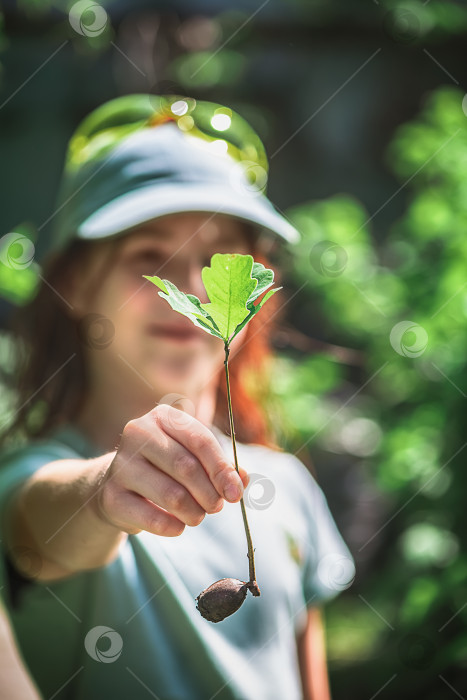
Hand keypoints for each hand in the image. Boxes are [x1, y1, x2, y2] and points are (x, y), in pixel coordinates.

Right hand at [96, 405, 248, 536]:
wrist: (118, 484)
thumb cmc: (165, 467)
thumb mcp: (193, 457)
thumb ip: (221, 467)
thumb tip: (242, 480)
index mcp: (163, 417)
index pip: (200, 440)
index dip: (222, 469)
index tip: (235, 493)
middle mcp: (138, 433)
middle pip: (186, 467)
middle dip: (209, 493)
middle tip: (216, 507)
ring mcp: (121, 465)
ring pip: (172, 495)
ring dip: (194, 513)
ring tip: (197, 516)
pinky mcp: (111, 497)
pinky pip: (152, 519)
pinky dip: (174, 527)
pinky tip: (178, 525)